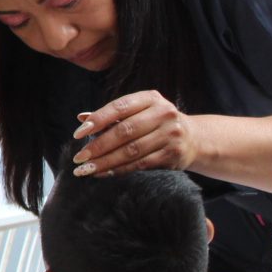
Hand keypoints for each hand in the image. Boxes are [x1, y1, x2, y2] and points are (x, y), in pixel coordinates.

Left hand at [71, 90, 199, 177]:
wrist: (194, 138)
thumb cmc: (155, 123)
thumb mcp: (138, 111)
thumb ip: (111, 115)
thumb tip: (81, 117)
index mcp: (150, 98)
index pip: (119, 107)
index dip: (97, 120)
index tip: (77, 134)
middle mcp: (163, 113)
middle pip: (124, 131)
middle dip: (98, 146)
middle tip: (78, 158)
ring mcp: (171, 134)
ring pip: (131, 151)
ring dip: (105, 162)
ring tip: (86, 169)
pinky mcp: (173, 154)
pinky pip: (141, 164)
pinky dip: (119, 169)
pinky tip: (103, 173)